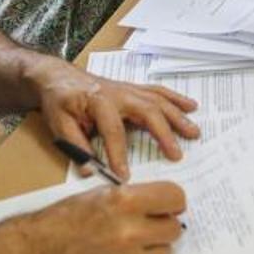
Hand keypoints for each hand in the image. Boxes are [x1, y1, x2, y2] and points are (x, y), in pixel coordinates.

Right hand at [15, 181, 185, 253]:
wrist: (38, 249)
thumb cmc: (66, 218)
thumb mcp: (100, 194)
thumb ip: (133, 197)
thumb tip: (162, 202)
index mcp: (123, 200)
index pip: (174, 197)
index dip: (174, 200)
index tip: (169, 204)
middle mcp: (128, 230)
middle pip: (174, 229)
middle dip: (165, 224)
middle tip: (152, 223)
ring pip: (164, 253)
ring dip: (154, 247)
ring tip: (135, 242)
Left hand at [32, 60, 199, 179]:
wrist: (59, 77)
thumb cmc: (59, 102)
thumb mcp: (59, 124)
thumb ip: (76, 146)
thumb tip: (90, 171)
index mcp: (99, 101)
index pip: (113, 130)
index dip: (119, 154)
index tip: (124, 177)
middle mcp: (119, 93)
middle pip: (146, 111)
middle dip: (163, 133)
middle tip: (177, 154)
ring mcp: (129, 89)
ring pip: (158, 101)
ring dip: (177, 116)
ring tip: (194, 132)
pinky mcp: (134, 89)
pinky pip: (158, 92)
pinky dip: (176, 99)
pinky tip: (191, 106)